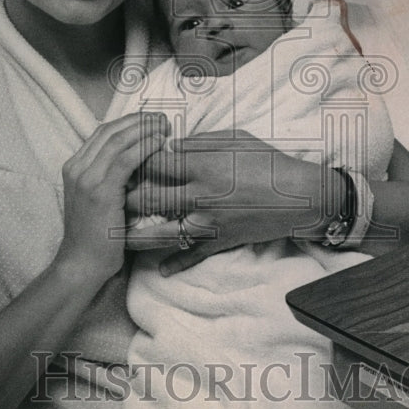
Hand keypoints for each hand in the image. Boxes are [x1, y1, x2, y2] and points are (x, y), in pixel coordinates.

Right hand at [56, 112, 168, 284]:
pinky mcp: (99, 191)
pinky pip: (125, 160)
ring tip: (164, 126)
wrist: (82, 265)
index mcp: (74, 167)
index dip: (129, 122)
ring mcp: (85, 178)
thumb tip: (142, 161)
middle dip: (138, 120)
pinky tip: (159, 143)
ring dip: (144, 129)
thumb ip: (112, 179)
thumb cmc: (97, 237)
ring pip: (118, 140)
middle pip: (110, 131)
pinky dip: (144, 146)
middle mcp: (76, 168)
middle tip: (162, 118)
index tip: (151, 121)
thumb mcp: (101, 200)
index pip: (103, 133)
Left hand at [125, 130, 324, 274]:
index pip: (154, 162)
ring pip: (161, 232)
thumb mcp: (234, 139)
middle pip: (149, 197)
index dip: (134, 160)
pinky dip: (175, 264)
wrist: (300, 196)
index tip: (122, 160)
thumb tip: (169, 146)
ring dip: (136, 234)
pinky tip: (160, 269)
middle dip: (124, 196)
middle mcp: (199, 194)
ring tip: (117, 234)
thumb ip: (198, 142)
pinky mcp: (220, 240)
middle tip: (108, 196)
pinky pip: (192, 255)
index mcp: (202, 164)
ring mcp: (208, 221)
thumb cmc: (267, 161)